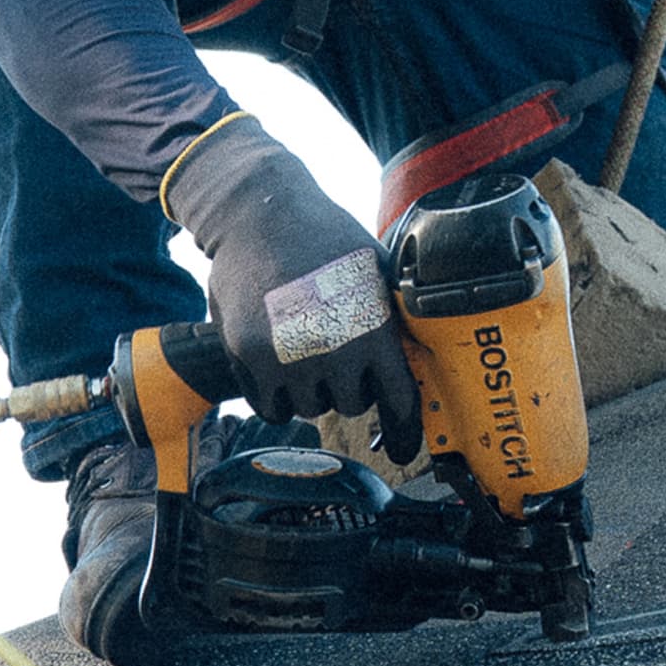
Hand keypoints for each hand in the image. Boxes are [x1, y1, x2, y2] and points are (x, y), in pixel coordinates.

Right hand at [162, 115, 424, 452]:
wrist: (260, 214)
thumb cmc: (325, 238)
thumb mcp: (376, 271)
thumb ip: (392, 319)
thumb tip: (417, 360)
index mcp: (372, 328)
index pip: (397, 398)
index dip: (402, 429)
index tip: (401, 450)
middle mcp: (331, 349)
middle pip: (351, 405)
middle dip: (347, 384)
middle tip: (334, 349)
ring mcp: (286, 357)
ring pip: (309, 407)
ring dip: (310, 388)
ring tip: (304, 346)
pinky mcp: (248, 357)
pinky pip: (270, 408)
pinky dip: (276, 396)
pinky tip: (279, 366)